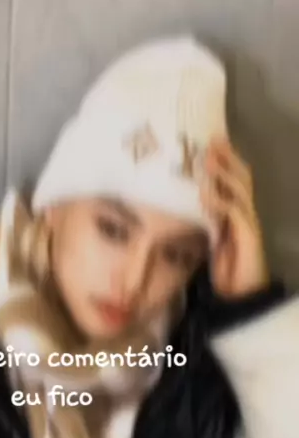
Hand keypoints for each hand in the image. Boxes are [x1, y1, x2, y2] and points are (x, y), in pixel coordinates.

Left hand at [201, 137, 268, 298]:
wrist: (241, 297)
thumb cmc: (226, 272)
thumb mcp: (211, 242)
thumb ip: (205, 224)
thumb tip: (186, 206)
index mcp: (237, 214)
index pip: (235, 180)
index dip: (226, 161)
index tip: (210, 143)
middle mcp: (246, 214)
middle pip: (242, 177)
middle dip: (228, 158)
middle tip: (212, 140)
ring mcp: (249, 224)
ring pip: (240, 190)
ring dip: (224, 174)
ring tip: (208, 160)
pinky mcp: (249, 236)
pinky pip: (235, 213)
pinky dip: (221, 202)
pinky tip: (206, 196)